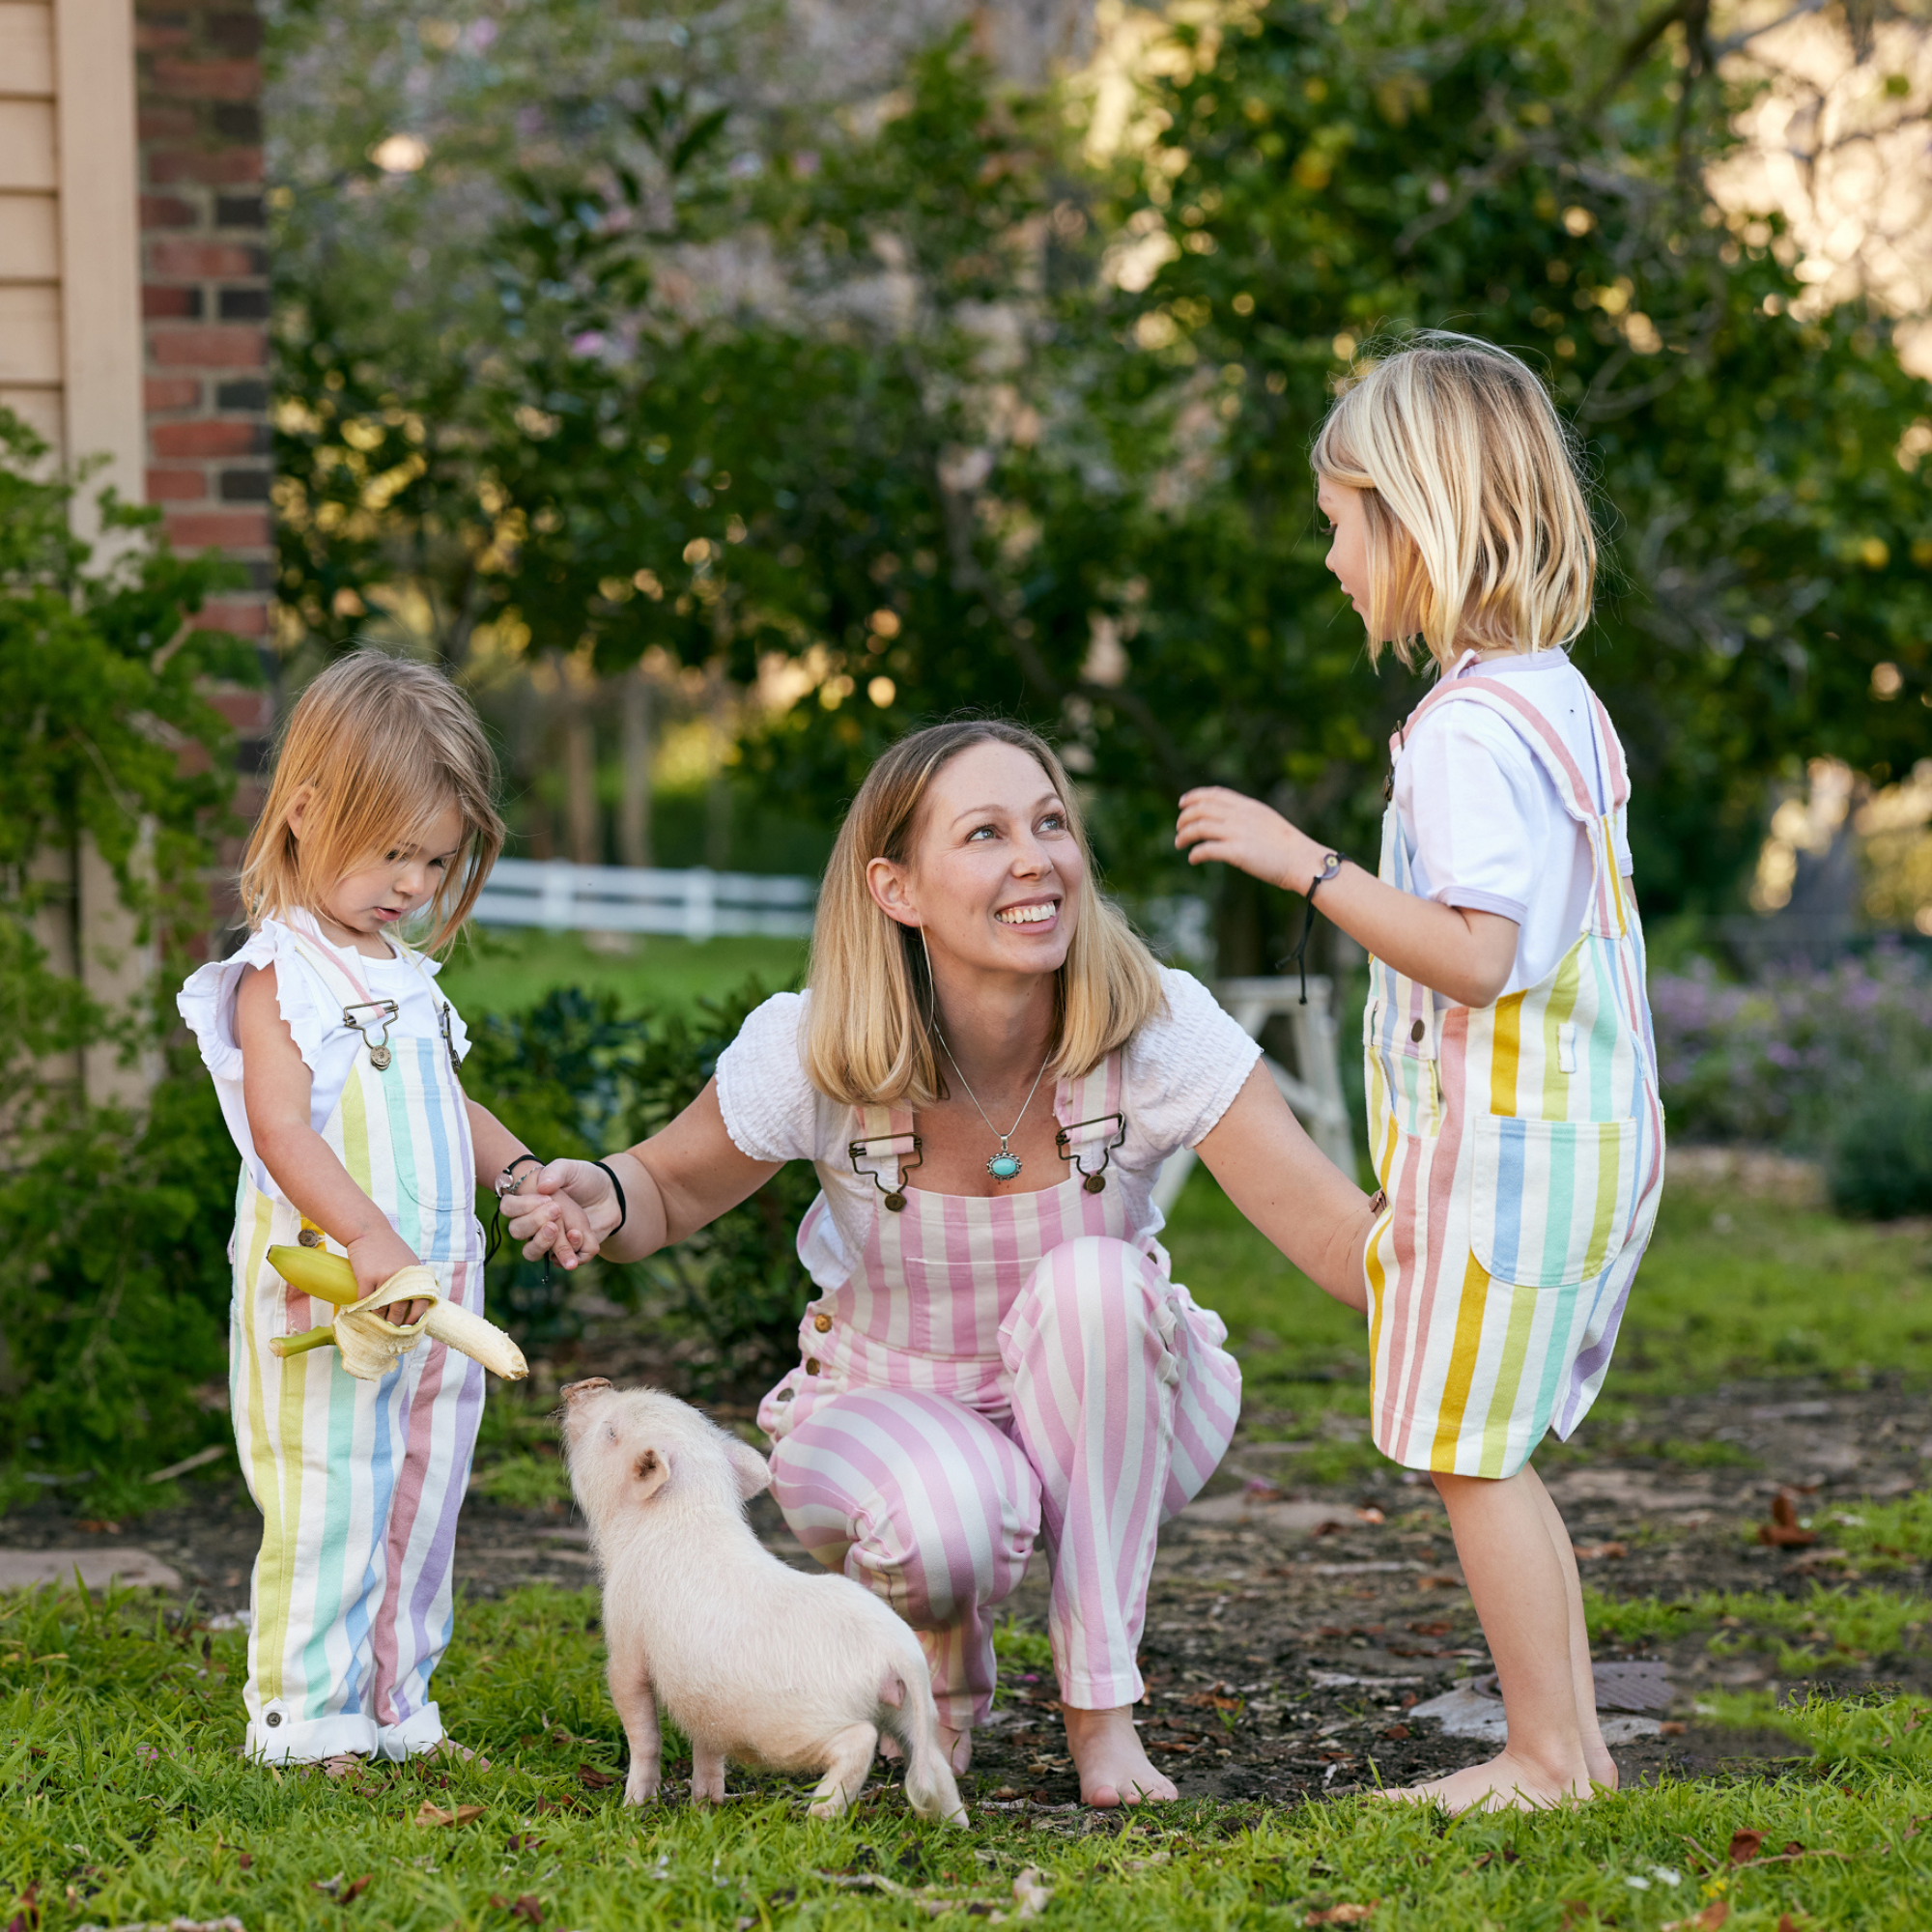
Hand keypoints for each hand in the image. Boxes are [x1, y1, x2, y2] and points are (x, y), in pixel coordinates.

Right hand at [345, 1225, 430, 1324]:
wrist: (369, 1231)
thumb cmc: (389, 1249)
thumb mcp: (409, 1262)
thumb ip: (413, 1281)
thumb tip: (415, 1307)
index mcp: (416, 1276)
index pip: (422, 1304)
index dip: (415, 1319)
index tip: (409, 1327)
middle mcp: (403, 1279)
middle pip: (400, 1311)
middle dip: (394, 1324)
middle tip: (389, 1330)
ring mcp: (385, 1278)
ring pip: (382, 1310)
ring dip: (378, 1320)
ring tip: (376, 1323)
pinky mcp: (367, 1278)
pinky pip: (365, 1302)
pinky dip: (363, 1311)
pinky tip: (361, 1315)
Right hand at [504, 1158, 612, 1270]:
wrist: (610, 1195)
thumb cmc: (583, 1179)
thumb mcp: (570, 1169)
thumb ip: (556, 1172)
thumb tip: (543, 1186)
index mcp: (528, 1201)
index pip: (508, 1208)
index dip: (521, 1206)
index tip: (546, 1198)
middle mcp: (533, 1224)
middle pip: (517, 1231)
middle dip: (534, 1223)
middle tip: (557, 1211)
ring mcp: (548, 1240)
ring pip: (531, 1252)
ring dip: (545, 1244)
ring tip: (566, 1232)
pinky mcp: (567, 1252)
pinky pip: (561, 1260)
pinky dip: (570, 1251)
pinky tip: (579, 1235)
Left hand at [1175, 786, 1323, 893]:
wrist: (1302, 860)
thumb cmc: (1287, 845)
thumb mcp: (1266, 820)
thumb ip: (1246, 817)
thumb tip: (1228, 820)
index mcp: (1248, 806)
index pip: (1214, 794)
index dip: (1194, 796)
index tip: (1183, 803)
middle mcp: (1240, 816)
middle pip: (1201, 809)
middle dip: (1184, 818)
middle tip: (1179, 829)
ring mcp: (1238, 833)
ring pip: (1199, 827)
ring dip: (1184, 836)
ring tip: (1179, 844)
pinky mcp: (1237, 852)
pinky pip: (1206, 849)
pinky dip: (1195, 854)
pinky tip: (1193, 859)